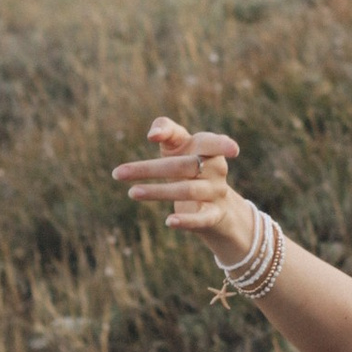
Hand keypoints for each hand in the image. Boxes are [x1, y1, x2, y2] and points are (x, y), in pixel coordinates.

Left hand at [111, 114, 255, 257]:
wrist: (213, 204)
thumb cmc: (188, 163)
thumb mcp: (178, 144)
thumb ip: (166, 130)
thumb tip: (153, 134)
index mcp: (209, 149)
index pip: (214, 143)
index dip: (222, 145)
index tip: (233, 149)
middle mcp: (217, 169)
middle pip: (183, 166)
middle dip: (150, 169)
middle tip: (118, 173)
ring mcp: (217, 193)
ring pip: (187, 191)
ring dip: (157, 192)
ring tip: (132, 193)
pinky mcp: (214, 216)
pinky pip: (202, 218)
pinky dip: (186, 220)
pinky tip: (170, 222)